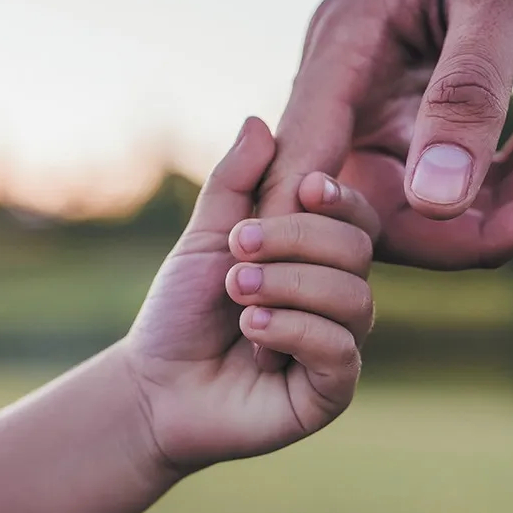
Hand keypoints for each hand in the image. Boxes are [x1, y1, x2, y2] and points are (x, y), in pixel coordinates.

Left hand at [122, 116, 379, 473]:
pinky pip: (339, 349)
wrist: (155, 387)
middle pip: (357, 250)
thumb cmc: (182, 311)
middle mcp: (338, 297)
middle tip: (237, 252)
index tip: (303, 188)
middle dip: (295, 241)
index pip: (357, 217)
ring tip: (237, 294)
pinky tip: (251, 334)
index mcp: (317, 258)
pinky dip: (291, 330)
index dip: (339, 198)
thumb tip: (258, 122)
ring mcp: (340, 344)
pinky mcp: (332, 391)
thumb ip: (234, 183)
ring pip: (352, 297)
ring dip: (287, 286)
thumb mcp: (205, 238)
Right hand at [260, 0, 512, 268]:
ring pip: (413, 199)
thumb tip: (436, 202)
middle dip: (460, 229)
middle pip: (366, 205)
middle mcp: (346, 81)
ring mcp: (379, 97)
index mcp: (341, 50)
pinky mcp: (416, 105)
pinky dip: (501, 177)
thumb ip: (468, 95)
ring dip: (493, 206)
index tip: (431, 263)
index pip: (307, 174)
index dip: (337, 239)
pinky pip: (443, 174)